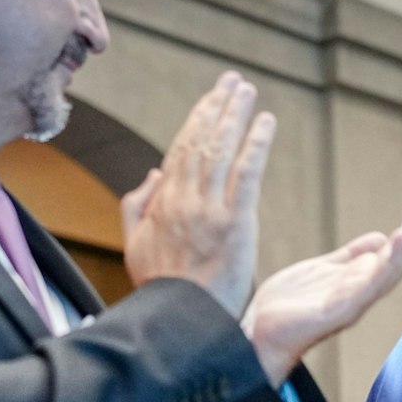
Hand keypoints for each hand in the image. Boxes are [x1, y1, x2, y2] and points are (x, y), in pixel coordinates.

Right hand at [122, 73, 275, 315]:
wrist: (179, 320)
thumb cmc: (161, 288)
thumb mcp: (135, 246)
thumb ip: (137, 206)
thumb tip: (154, 172)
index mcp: (163, 203)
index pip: (181, 150)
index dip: (198, 120)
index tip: (211, 98)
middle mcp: (184, 199)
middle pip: (201, 141)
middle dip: (217, 106)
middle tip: (233, 81)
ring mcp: (209, 210)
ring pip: (221, 150)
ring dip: (236, 115)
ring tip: (247, 91)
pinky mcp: (235, 224)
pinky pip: (247, 175)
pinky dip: (256, 145)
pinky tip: (266, 123)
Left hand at [241, 191, 401, 385]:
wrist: (257, 336)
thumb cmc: (288, 308)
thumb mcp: (324, 270)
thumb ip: (351, 256)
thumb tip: (380, 238)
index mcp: (361, 279)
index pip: (398, 248)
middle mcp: (364, 291)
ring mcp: (353, 303)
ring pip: (389, 270)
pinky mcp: (336, 313)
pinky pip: (365, 288)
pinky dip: (381, 267)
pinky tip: (391, 246)